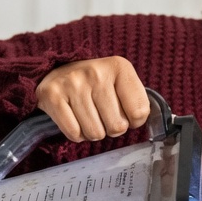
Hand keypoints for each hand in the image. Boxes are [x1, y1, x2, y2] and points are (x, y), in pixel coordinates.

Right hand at [35, 57, 149, 141]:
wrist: (56, 72)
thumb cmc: (95, 83)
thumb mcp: (120, 82)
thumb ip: (138, 101)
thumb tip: (149, 122)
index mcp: (119, 67)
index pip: (140, 112)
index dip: (133, 120)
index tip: (124, 112)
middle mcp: (96, 72)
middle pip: (116, 127)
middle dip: (111, 127)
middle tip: (102, 115)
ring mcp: (72, 84)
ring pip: (95, 133)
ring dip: (93, 131)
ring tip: (88, 115)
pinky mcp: (52, 96)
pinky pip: (74, 133)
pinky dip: (76, 133)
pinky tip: (74, 118)